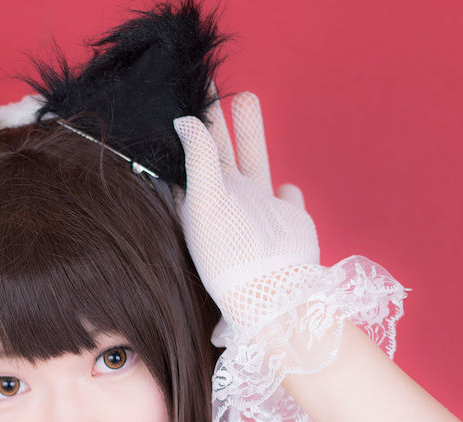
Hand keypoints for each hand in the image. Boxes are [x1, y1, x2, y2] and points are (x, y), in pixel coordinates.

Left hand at [174, 92, 319, 334]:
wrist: (273, 292)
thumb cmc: (232, 254)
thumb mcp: (206, 202)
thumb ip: (199, 158)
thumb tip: (184, 120)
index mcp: (203, 202)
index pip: (190, 157)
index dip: (187, 128)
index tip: (180, 94)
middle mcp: (229, 205)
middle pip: (220, 152)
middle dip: (215, 118)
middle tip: (207, 80)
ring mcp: (259, 212)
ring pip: (254, 160)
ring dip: (250, 132)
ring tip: (246, 96)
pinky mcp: (289, 221)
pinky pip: (287, 198)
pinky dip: (287, 191)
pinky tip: (284, 186)